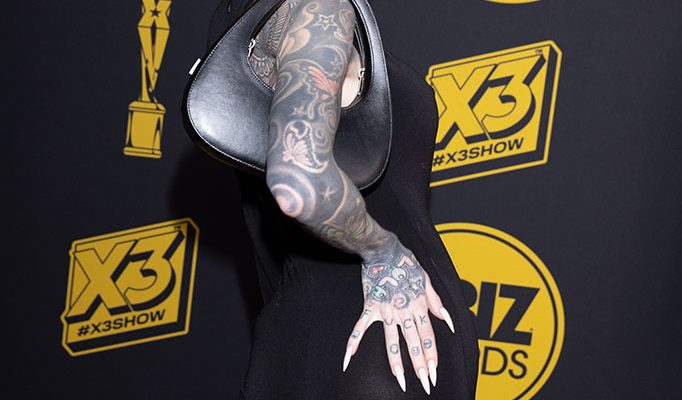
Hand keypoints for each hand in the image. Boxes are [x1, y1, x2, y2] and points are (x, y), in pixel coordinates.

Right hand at [342, 239, 455, 394]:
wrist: (382, 250)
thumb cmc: (405, 261)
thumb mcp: (426, 278)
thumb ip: (436, 301)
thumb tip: (447, 320)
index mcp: (418, 305)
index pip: (428, 337)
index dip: (431, 356)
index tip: (434, 373)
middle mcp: (403, 311)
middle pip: (413, 344)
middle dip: (420, 366)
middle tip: (425, 385)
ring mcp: (385, 311)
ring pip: (392, 342)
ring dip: (397, 364)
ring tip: (401, 382)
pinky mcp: (369, 307)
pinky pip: (360, 329)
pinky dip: (352, 344)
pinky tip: (347, 360)